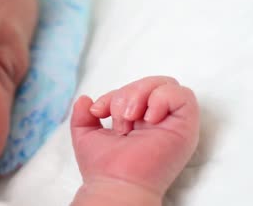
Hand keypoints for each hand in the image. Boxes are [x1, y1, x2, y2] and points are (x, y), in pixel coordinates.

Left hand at [70, 76, 198, 197]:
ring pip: (166, 84)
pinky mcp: (185, 128)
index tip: (97, 112)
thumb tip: (85, 99)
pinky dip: (161, 99)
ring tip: (130, 119)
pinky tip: (148, 118)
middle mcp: (158, 120)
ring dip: (141, 94)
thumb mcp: (86, 134)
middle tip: (120, 119)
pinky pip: (183, 96)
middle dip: (127, 93)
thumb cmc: (102, 167)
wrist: (114, 184)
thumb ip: (82, 115)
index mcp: (139, 121)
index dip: (113, 94)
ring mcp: (172, 123)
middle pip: (150, 83)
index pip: (133, 90)